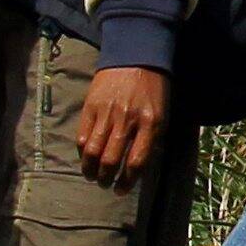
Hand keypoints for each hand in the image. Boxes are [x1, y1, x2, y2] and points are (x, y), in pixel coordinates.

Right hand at [76, 63, 170, 188]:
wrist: (135, 55)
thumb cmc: (153, 88)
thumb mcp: (162, 113)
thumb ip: (152, 138)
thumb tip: (138, 166)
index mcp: (150, 123)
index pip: (137, 162)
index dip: (127, 182)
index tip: (121, 190)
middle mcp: (128, 120)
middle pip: (111, 160)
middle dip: (106, 179)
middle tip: (105, 184)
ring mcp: (107, 113)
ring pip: (92, 151)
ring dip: (90, 170)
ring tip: (92, 176)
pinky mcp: (90, 106)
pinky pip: (82, 136)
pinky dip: (82, 152)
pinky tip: (86, 157)